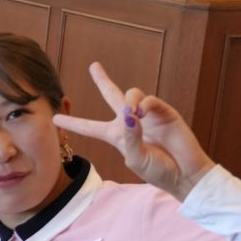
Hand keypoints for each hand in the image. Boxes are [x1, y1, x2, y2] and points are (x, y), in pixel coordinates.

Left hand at [55, 62, 214, 199]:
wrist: (185, 174)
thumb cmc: (158, 170)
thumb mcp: (135, 159)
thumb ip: (128, 137)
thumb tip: (129, 113)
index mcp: (116, 136)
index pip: (90, 127)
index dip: (73, 123)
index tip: (54, 118)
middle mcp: (129, 122)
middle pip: (112, 95)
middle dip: (102, 80)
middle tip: (94, 66)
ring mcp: (147, 115)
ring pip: (131, 94)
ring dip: (128, 100)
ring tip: (132, 113)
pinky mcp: (164, 112)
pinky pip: (150, 100)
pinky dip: (143, 104)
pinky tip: (141, 113)